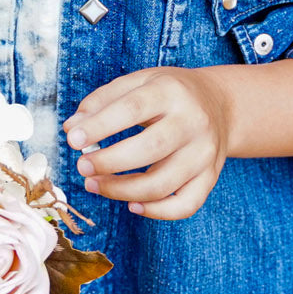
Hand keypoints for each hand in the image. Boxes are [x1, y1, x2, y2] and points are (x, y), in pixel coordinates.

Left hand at [62, 67, 233, 220]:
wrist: (220, 104)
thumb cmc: (168, 93)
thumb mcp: (137, 82)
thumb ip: (102, 101)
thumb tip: (72, 128)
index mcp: (171, 91)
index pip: (133, 109)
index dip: (100, 126)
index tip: (73, 139)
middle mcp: (193, 121)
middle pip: (151, 149)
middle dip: (110, 162)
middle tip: (82, 167)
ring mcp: (205, 152)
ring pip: (163, 183)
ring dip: (122, 191)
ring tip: (94, 185)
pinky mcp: (210, 177)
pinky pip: (185, 205)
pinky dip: (156, 211)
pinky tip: (132, 204)